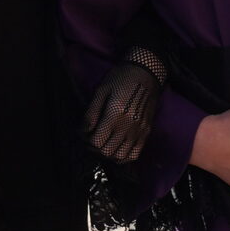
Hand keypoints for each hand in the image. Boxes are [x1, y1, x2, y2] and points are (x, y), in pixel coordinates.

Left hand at [82, 50, 166, 164]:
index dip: (86, 140)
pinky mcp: (146, 132)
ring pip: (120, 157)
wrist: (146, 73)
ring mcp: (139, 131)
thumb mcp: (100, 91)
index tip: (84, 133)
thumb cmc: (120, 79)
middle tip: (92, 139)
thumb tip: (83, 131)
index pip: (96, 142)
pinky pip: (135, 155)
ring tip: (103, 144)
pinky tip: (116, 149)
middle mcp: (128, 126)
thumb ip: (91, 113)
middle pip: (107, 152)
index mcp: (115, 115)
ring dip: (108, 155)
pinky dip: (123, 157)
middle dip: (95, 148)